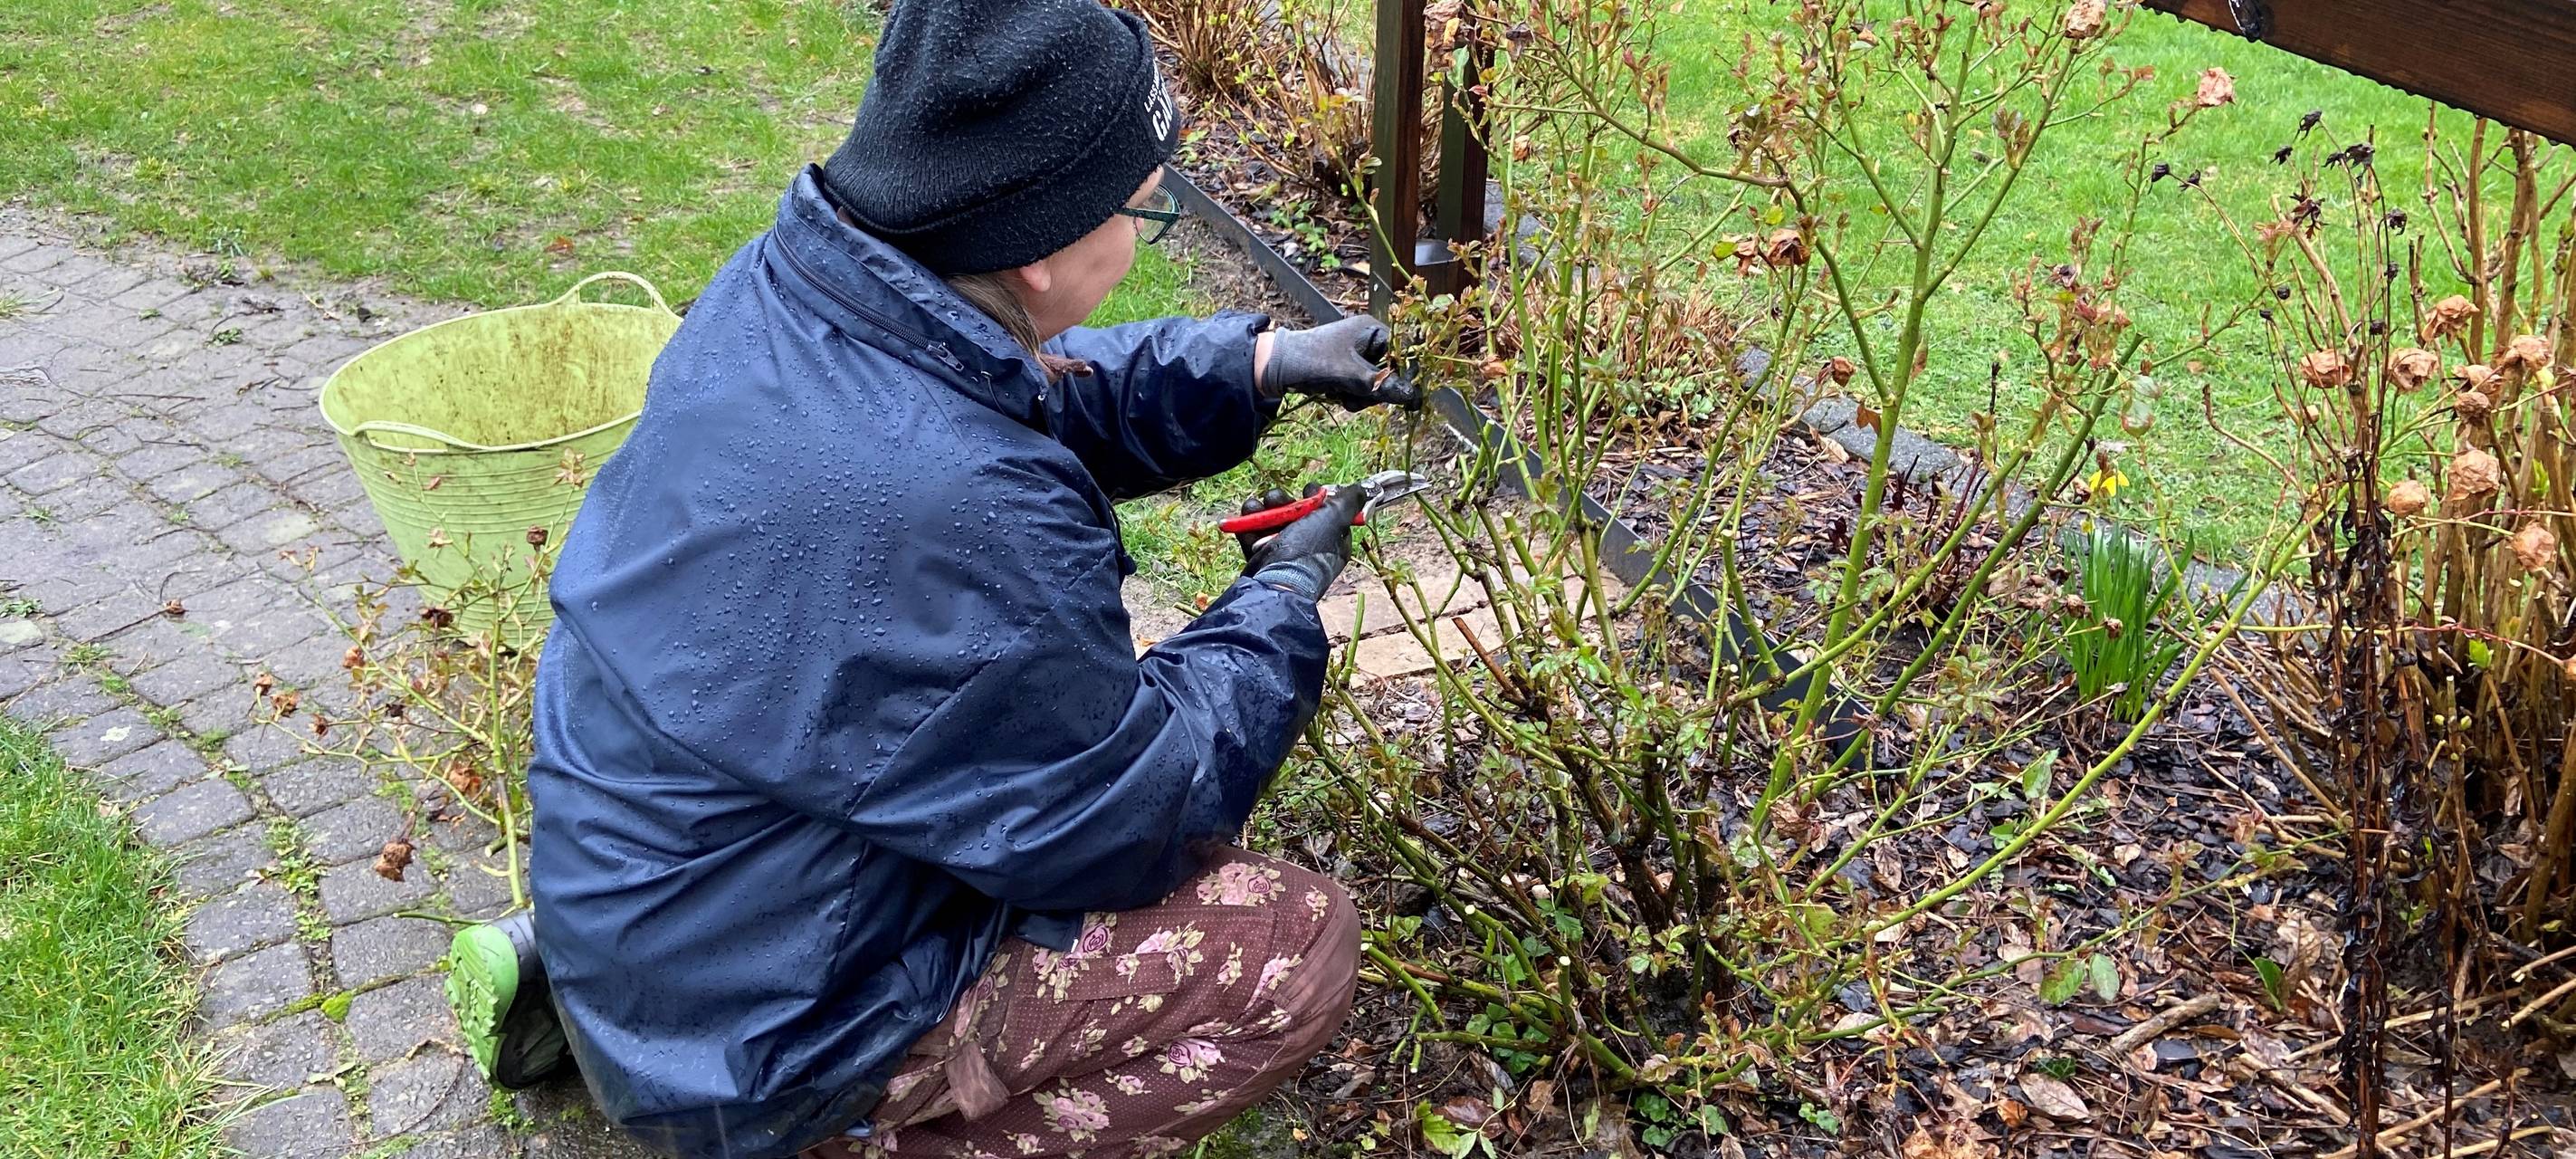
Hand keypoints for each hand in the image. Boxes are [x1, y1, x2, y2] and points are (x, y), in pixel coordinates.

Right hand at [1235, 484, 1365, 601]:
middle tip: (1277, 499)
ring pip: (1272, 519)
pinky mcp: (1261, 557)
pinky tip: (1247, 515)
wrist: (1276, 581)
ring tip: (1258, 506)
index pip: (1325, 512)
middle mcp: (1309, 547)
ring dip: (1263, 508)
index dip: (1316, 497)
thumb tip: (1364, 489)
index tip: (1308, 490)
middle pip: (1295, 513)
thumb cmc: (1308, 550)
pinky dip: (1248, 522)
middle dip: (1284, 501)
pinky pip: (1254, 533)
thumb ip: (1349, 501)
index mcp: (1331, 540)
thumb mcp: (1334, 519)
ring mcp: (1284, 553)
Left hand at [1257, 315, 1420, 410]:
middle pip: (1391, 371)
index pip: (1403, 351)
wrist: (1276, 367)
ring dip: (1362, 395)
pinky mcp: (1347, 368)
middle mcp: (1367, 339)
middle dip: (1375, 389)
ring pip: (1376, 383)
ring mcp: (1357, 354)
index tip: (1407, 395)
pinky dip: (1352, 395)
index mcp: (1372, 329)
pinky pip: (1362, 387)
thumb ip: (1383, 385)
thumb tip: (1414, 397)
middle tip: (1359, 395)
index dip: (1406, 374)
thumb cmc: (1313, 361)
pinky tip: (1338, 396)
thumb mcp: (1351, 375)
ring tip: (1342, 395)